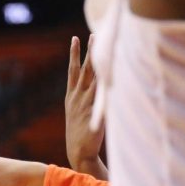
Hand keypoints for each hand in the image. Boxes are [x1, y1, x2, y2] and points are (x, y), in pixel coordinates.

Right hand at [64, 35, 106, 178]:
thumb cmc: (81, 136)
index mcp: (71, 98)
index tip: (76, 38)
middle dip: (89, 51)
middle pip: (84, 69)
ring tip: (103, 47)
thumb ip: (86, 103)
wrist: (79, 152)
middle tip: (94, 34)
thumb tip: (96, 93)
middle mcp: (77, 97)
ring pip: (94, 76)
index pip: (73, 71)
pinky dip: (107, 79)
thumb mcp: (79, 116)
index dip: (74, 54)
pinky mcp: (96, 110)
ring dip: (99, 60)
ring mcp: (86, 103)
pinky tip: (113, 68)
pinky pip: (102, 91)